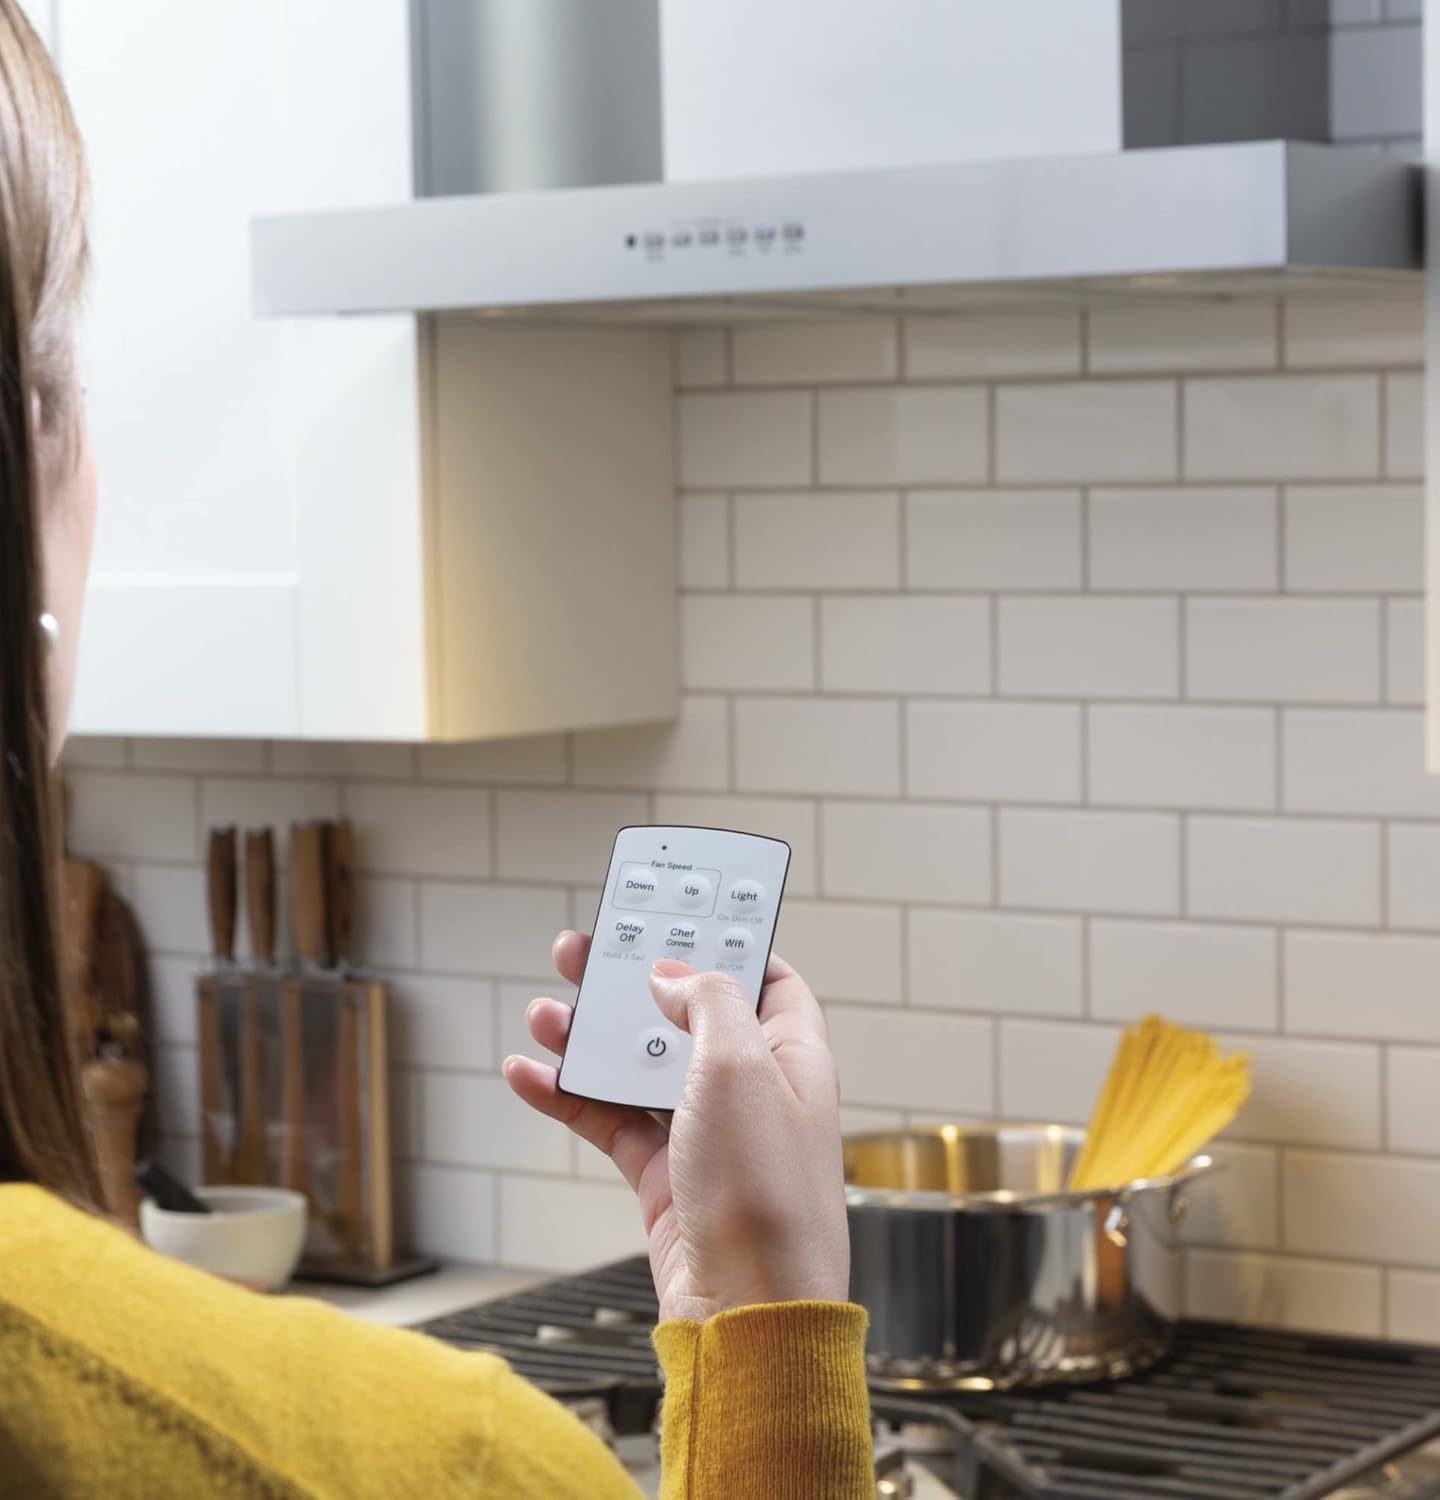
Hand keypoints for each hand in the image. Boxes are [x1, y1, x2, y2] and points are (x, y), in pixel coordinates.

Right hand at [503, 934, 850, 1322]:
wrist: (747, 1312)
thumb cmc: (764, 1192)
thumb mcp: (740, 1067)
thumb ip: (707, 1002)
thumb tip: (673, 974)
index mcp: (792, 1055)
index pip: (764, 978)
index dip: (721, 943)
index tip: (671, 915)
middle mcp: (752, 1089)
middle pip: (685, 1015)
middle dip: (632, 980)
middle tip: (583, 950)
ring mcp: (705, 1133)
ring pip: (638, 1066)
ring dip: (590, 1037)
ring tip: (546, 1008)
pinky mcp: (664, 1175)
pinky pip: (609, 1119)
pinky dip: (568, 1095)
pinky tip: (528, 1073)